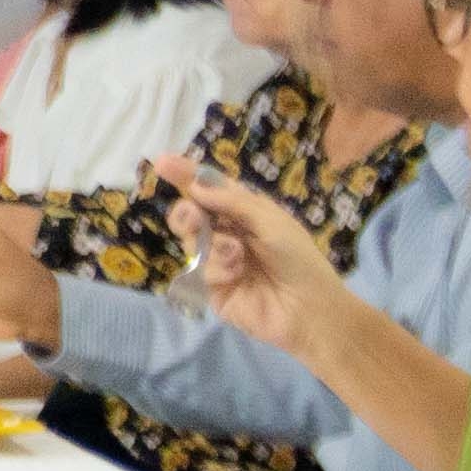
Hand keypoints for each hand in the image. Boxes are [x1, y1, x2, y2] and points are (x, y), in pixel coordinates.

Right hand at [166, 160, 356, 359]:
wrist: (308, 309)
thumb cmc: (298, 260)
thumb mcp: (271, 221)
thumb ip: (232, 202)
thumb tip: (195, 187)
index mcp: (245, 213)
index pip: (211, 190)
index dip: (187, 175)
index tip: (162, 161)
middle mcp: (227, 234)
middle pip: (190, 214)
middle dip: (187, 213)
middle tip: (193, 216)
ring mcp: (216, 261)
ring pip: (191, 241)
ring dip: (211, 243)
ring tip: (235, 253)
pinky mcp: (210, 287)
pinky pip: (199, 269)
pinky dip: (218, 267)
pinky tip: (239, 275)